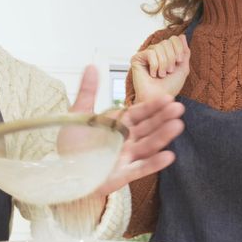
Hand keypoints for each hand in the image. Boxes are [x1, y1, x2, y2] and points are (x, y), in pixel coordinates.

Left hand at [50, 67, 183, 227]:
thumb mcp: (79, 114)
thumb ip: (88, 92)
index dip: (153, 106)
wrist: (63, 172)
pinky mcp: (123, 175)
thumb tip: (91, 66)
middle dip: (163, 118)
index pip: (139, 113)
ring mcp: (127, 158)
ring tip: (177, 126)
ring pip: (148, 146)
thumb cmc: (72, 146)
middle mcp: (126, 140)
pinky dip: (154, 163)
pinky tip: (169, 155)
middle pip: (148, 128)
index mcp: (119, 125)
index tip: (168, 98)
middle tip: (178, 108)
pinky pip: (141, 168)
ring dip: (163, 136)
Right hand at [130, 35, 189, 102]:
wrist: (159, 98)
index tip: (179, 62)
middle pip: (167, 42)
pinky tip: (152, 74)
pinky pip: (150, 53)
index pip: (174, 39)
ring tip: (161, 75)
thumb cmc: (170, 87)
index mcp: (166, 53)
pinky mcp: (137, 59)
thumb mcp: (183, 68)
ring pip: (158, 47)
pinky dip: (155, 65)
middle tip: (168, 72)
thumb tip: (182, 36)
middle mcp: (156, 52)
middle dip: (171, 58)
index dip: (178, 49)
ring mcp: (146, 55)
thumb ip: (185, 52)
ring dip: (163, 63)